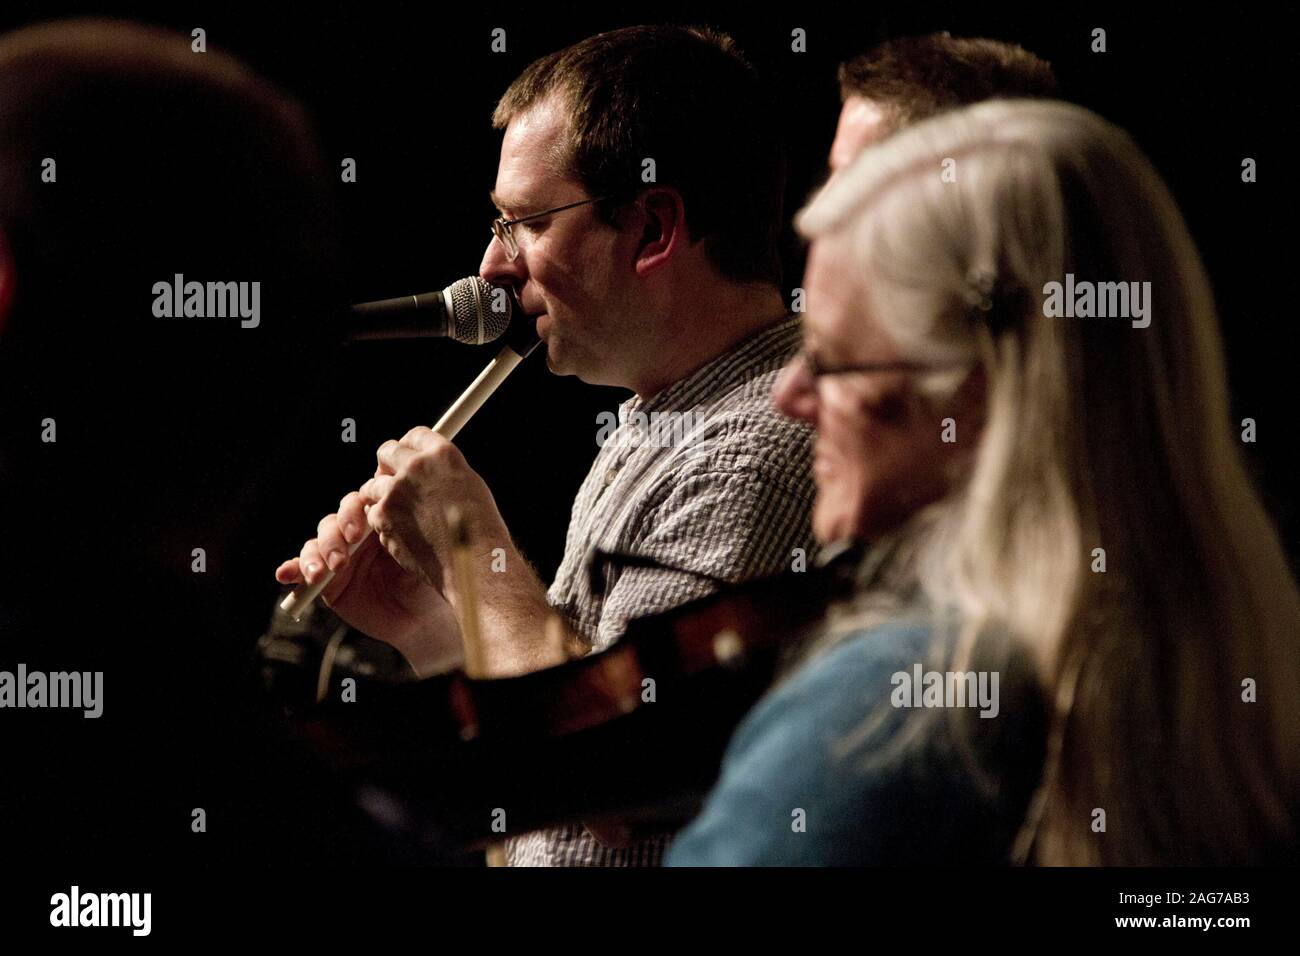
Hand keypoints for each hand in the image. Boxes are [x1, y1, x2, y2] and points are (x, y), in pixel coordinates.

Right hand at [274, 490, 462, 675]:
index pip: (357, 502)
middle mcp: (356, 535)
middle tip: (343, 558)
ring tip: (320, 574)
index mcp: (379, 519)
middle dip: (334, 538)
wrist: (426, 619)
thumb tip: (393, 506)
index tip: (361, 531)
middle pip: (333, 521)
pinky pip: (303, 570)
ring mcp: (339, 557)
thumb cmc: (430, 579)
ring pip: (316, 544)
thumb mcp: (420, 550)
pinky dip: (292, 569)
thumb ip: (402, 528)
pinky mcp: (327, 582)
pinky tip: (285, 574)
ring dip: (314, 556)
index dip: (354, 512)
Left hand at [359, 426, 510, 602]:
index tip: (408, 460)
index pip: (414, 436)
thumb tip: (424, 467)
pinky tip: (404, 534)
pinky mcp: (383, 515)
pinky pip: (372, 512)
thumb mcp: (468, 484)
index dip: (409, 448)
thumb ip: (442, 470)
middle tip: (393, 482)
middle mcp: (417, 466)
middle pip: (387, 451)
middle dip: (388, 466)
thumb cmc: (480, 529)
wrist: (475, 563)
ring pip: (373, 484)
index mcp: (442, 453)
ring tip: (404, 517)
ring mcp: (396, 490)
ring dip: (383, 497)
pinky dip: (383, 522)